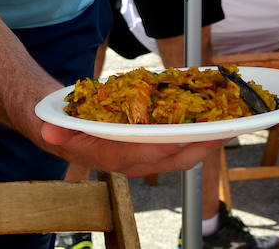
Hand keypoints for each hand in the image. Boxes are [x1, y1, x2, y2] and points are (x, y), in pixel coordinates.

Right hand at [40, 123, 225, 176]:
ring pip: (182, 154)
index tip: (180, 138)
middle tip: (223, 130)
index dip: (161, 148)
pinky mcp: (153, 145)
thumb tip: (50, 133)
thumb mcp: (56, 124)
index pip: (141, 156)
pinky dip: (197, 132)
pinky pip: (181, 142)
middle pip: (173, 159)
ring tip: (229, 123)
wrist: (62, 128)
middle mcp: (133, 160)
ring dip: (205, 141)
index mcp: (112, 157)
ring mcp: (146, 154)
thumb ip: (56, 131)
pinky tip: (212, 118)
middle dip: (199, 147)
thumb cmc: (63, 123)